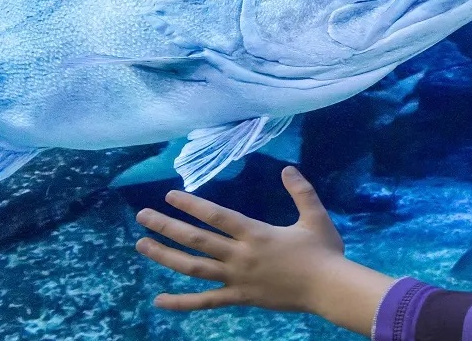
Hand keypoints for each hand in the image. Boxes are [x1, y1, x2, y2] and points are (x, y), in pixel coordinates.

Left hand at [134, 165, 346, 312]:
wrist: (329, 289)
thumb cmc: (324, 252)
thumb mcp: (315, 216)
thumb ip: (301, 191)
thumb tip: (288, 168)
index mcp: (255, 233)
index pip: (216, 216)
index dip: (191, 205)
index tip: (169, 195)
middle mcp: (240, 255)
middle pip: (196, 239)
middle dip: (166, 226)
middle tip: (141, 216)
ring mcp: (237, 278)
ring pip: (193, 268)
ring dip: (165, 256)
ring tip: (142, 245)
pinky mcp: (240, 297)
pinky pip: (205, 301)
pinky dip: (181, 303)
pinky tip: (159, 301)